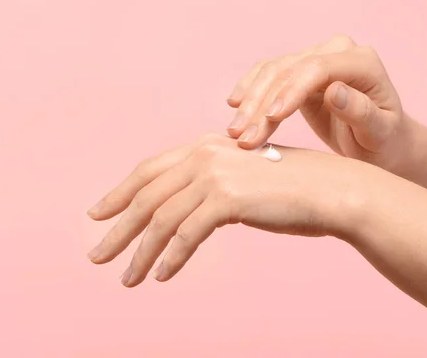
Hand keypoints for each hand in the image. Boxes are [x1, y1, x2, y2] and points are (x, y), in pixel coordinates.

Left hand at [86, 134, 364, 287]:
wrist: (329, 190)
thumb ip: (208, 188)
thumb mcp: (240, 180)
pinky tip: (161, 276)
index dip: (118, 194)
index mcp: (202, 146)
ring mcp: (214, 174)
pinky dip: (171, 258)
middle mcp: (203, 154)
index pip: (148, 171)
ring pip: (161, 219)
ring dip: (140, 253)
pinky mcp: (227, 198)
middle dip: (117, 230)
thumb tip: (179, 212)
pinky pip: (186, 235)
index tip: (97, 215)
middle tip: (96, 256)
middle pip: (145, 196)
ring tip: (127, 279)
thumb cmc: (288, 190)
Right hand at [226, 34, 414, 174]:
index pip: (316, 69)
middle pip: (288, 70)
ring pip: (272, 72)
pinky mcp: (298, 71)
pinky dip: (249, 90)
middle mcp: (337, 51)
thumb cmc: (385, 142)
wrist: (382, 142)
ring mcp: (315, 57)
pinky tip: (234, 105)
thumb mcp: (380, 134)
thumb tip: (333, 92)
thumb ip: (362, 113)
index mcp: (362, 61)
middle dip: (261, 104)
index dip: (290, 92)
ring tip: (235, 132)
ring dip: (249, 101)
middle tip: (243, 136)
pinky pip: (268, 74)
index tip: (270, 119)